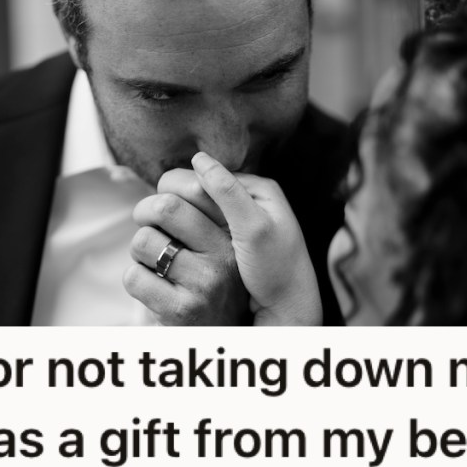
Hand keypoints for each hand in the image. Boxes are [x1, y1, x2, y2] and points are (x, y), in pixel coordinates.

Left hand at [124, 169, 248, 324]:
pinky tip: (154, 289)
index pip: (195, 188)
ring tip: (155, 262)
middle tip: (145, 222)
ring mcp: (204, 284)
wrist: (218, 338)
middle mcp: (225, 257)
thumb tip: (193, 162)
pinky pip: (134, 276)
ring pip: (144, 241)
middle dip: (144, 211)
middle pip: (166, 207)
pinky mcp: (181, 309)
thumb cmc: (211, 283)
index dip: (167, 186)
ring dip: (139, 250)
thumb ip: (210, 210)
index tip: (164, 198)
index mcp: (235, 235)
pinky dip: (135, 280)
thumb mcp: (222, 246)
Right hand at [191, 152, 321, 325]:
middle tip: (180, 233)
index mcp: (256, 187)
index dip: (182, 193)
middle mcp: (247, 199)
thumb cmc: (277, 270)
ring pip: (193, 212)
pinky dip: (188, 237)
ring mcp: (238, 221)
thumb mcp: (254, 229)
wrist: (288, 309)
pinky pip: (198, 230)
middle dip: (183, 209)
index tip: (178, 219)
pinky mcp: (230, 241)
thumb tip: (197, 157)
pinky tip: (185, 251)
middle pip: (195, 192)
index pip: (202, 175)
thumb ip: (228, 192)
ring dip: (182, 224)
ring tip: (180, 244)